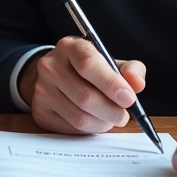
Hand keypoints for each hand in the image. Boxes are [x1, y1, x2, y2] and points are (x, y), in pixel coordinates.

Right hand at [17, 36, 146, 134]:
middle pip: (85, 96)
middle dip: (112, 111)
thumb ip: (130, 70)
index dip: (111, 84)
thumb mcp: (110, 61)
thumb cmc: (87, 69)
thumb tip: (136, 84)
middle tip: (124, 115)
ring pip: (80, 117)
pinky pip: (71, 128)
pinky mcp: (40, 112)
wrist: (54, 75)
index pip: (89, 63)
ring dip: (103, 122)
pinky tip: (94, 120)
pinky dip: (90, 129)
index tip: (129, 98)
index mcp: (70, 47)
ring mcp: (42, 90)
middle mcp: (51, 66)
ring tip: (110, 117)